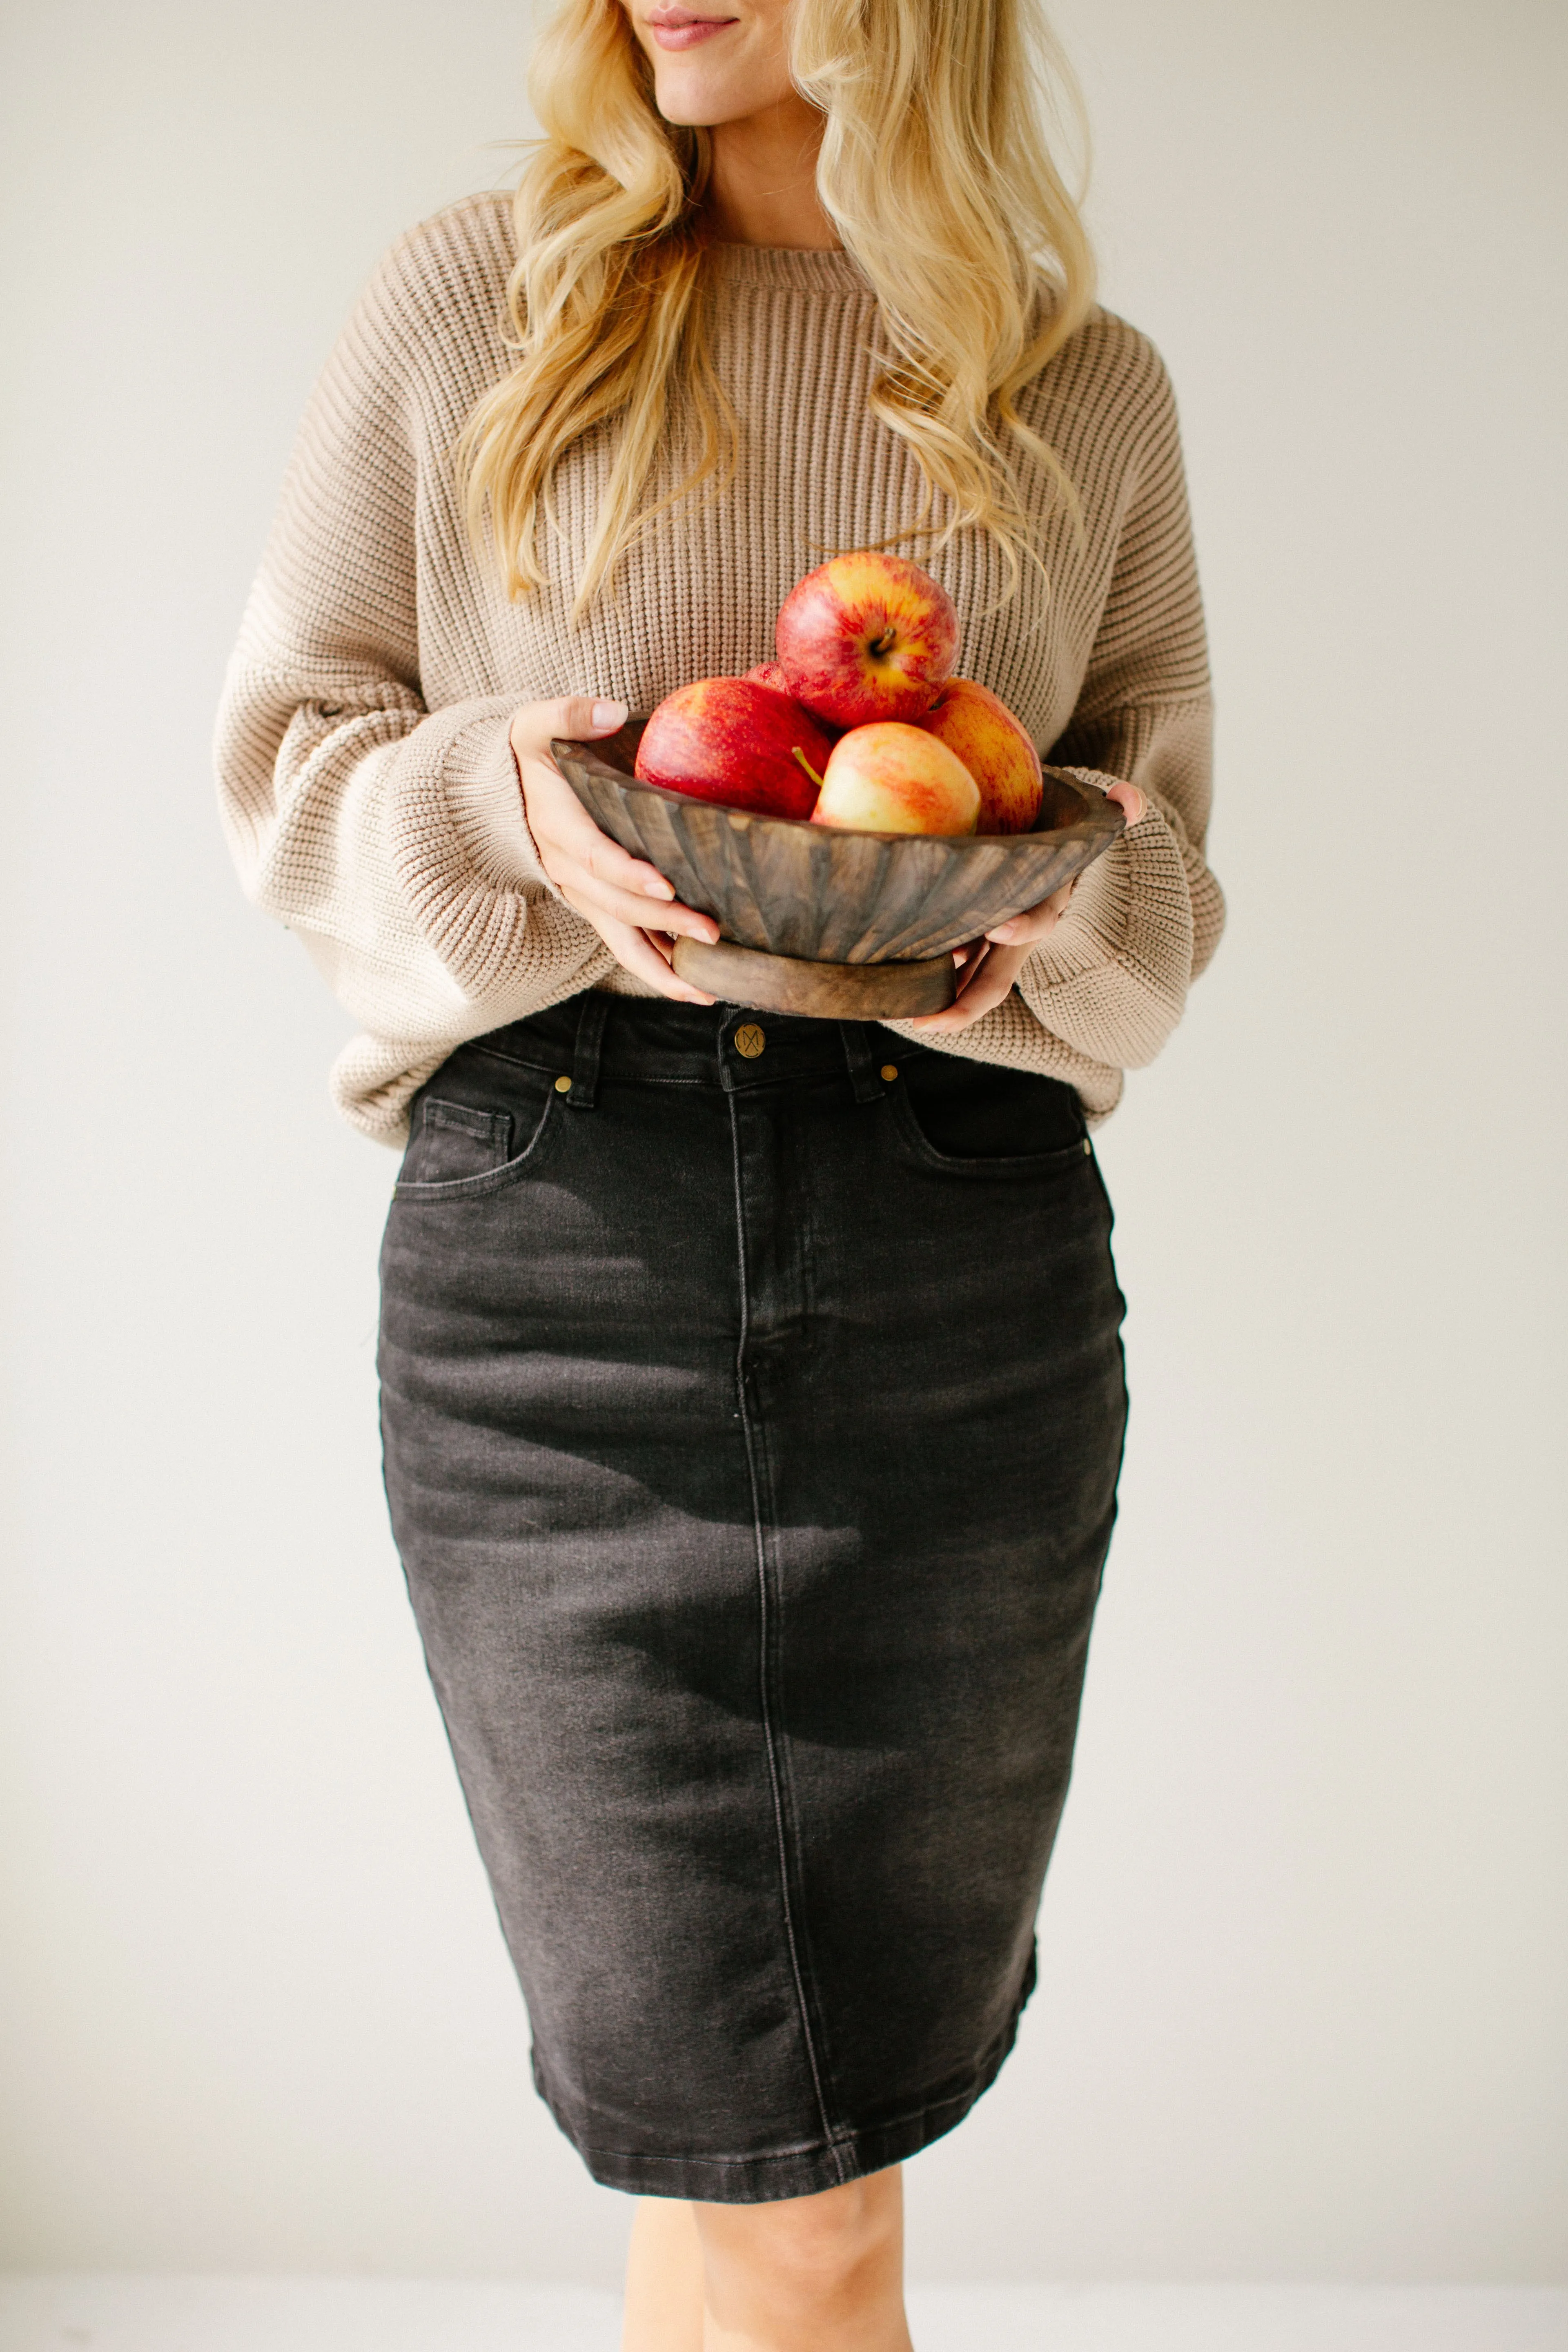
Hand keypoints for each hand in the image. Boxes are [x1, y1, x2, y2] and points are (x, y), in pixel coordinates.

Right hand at [509, 696, 718, 1004]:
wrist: (490, 794)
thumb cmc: (524, 754)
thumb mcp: (536, 723)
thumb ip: (570, 714)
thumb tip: (613, 710)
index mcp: (557, 826)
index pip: (594, 856)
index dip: (627, 874)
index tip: (665, 886)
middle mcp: (566, 870)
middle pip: (615, 906)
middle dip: (663, 926)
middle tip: (712, 934)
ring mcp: (578, 894)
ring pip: (618, 940)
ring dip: (660, 970)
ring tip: (706, 992)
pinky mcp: (591, 905)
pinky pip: (622, 944)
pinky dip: (655, 968)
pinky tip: (693, 986)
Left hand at [906, 780, 1145, 1035]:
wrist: (1052, 852)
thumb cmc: (1062, 829)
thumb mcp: (1089, 817)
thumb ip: (1118, 806)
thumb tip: (1130, 800)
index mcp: (1048, 901)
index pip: (1040, 918)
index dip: (1024, 925)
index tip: (1000, 928)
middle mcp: (1018, 930)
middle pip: (995, 977)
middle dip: (965, 1003)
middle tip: (928, 1020)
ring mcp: (990, 939)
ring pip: (965, 979)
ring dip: (940, 999)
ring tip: (906, 1014)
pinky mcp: (967, 936)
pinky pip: (945, 960)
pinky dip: (922, 972)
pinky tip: (889, 985)